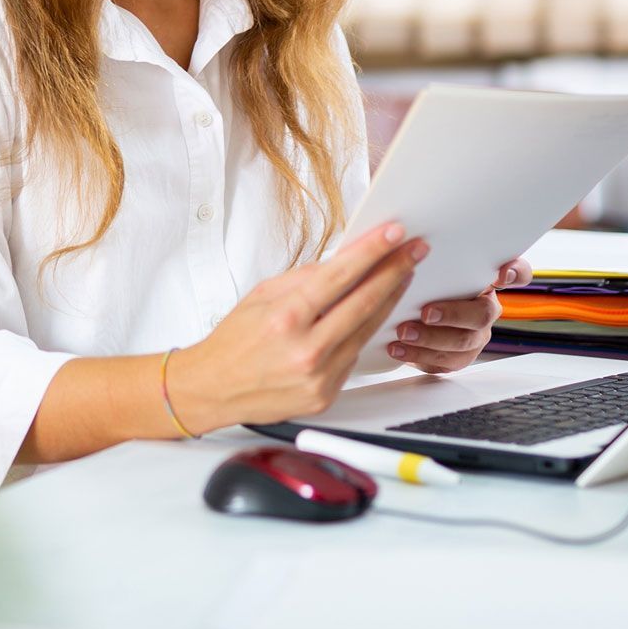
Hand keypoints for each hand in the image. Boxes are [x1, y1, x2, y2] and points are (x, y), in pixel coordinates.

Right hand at [167, 221, 428, 432]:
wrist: (213, 389)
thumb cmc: (233, 341)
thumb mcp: (262, 295)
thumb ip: (305, 279)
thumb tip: (344, 262)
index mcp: (286, 318)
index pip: (340, 277)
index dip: (372, 252)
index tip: (394, 234)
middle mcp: (306, 349)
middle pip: (364, 303)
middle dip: (394, 271)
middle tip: (414, 250)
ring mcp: (319, 376)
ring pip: (367, 330)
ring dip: (388, 300)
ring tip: (402, 276)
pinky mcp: (326, 394)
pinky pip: (353, 355)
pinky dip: (363, 332)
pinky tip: (371, 313)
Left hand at [386, 256, 532, 374]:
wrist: (408, 312)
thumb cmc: (425, 280)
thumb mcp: (431, 261)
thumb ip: (438, 250)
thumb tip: (429, 240)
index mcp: (488, 282)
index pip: (518, 272)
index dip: (515, 272)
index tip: (500, 273)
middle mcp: (486, 310)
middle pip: (482, 315)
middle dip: (453, 315)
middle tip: (426, 312)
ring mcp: (474, 337)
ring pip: (462, 344)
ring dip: (430, 339)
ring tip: (403, 332)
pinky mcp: (456, 358)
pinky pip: (443, 362)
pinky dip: (417, 356)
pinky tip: (396, 347)